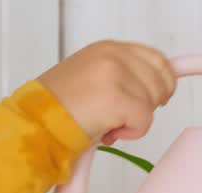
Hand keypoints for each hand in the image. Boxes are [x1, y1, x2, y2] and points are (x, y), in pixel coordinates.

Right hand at [37, 40, 175, 144]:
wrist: (37, 124)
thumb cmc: (62, 108)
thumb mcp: (94, 79)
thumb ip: (124, 76)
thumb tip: (158, 87)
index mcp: (108, 49)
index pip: (157, 59)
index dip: (164, 81)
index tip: (162, 97)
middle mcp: (113, 55)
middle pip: (161, 81)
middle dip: (148, 104)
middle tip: (123, 115)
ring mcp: (115, 73)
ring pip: (153, 103)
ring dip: (134, 120)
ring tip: (107, 122)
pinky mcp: (116, 97)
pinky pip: (145, 121)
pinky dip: (131, 133)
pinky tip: (108, 132)